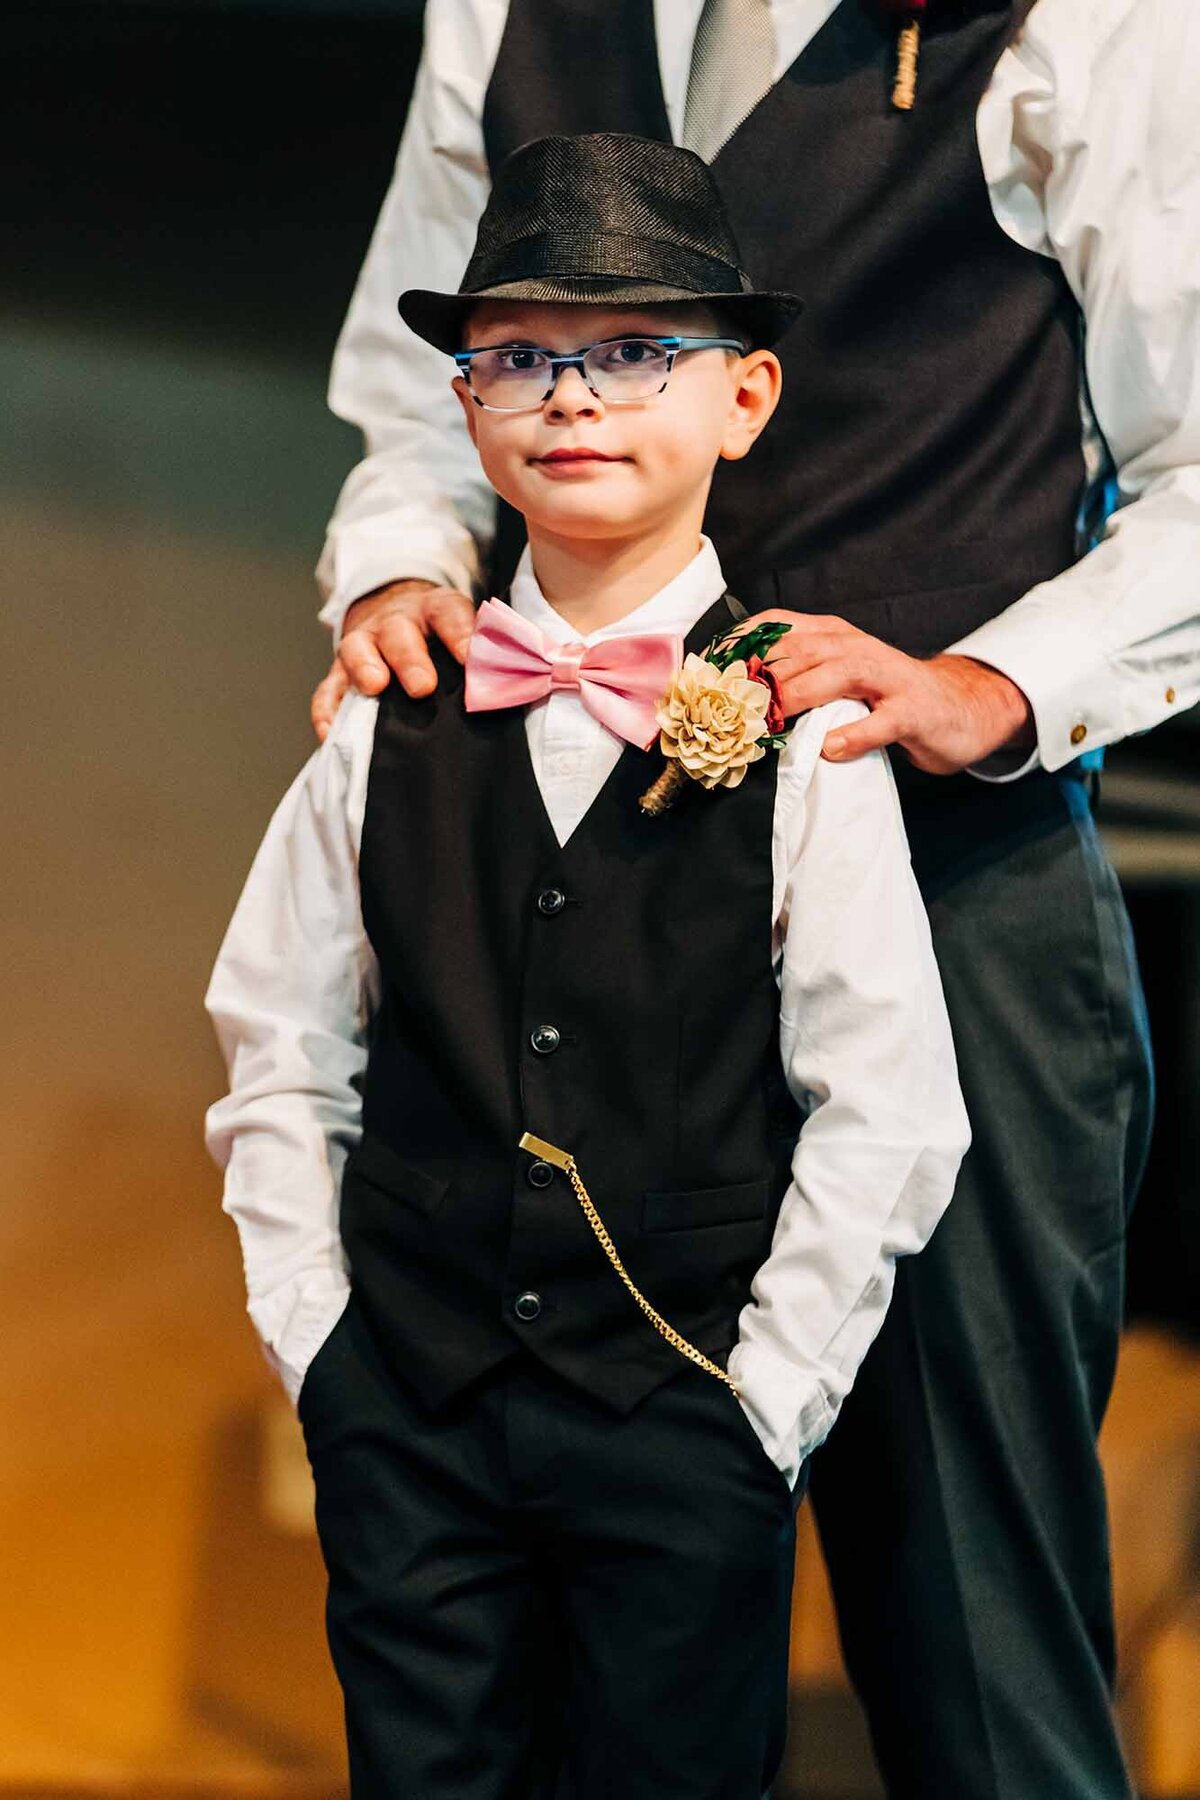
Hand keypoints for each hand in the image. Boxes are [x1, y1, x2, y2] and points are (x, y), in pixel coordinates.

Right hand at [310, 579, 476, 741]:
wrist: (396, 616)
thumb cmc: (441, 639)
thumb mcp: (465, 632)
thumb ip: (487, 656)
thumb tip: (523, 687)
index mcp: (433, 610)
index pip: (448, 614)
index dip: (460, 633)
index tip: (469, 658)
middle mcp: (395, 623)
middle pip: (398, 633)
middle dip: (410, 658)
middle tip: (423, 686)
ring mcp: (363, 645)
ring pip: (356, 650)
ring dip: (365, 667)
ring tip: (375, 687)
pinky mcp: (339, 673)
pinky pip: (328, 691)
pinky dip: (327, 712)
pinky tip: (331, 734)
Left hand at [736, 611, 1033, 773]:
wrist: (957, 706)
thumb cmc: (885, 695)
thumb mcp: (838, 675)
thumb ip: (796, 677)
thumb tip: (735, 696)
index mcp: (833, 636)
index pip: (778, 626)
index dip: (740, 644)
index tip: (708, 670)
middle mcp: (857, 648)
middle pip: (799, 651)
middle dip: (760, 677)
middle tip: (727, 707)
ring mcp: (887, 677)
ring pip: (836, 675)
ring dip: (797, 697)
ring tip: (769, 721)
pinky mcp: (912, 711)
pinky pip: (879, 723)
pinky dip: (852, 735)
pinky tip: (830, 748)